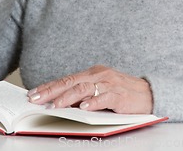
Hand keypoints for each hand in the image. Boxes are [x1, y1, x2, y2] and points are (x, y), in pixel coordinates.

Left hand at [28, 65, 152, 113]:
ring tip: (55, 105)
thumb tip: (59, 104)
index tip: (33, 93)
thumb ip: (82, 96)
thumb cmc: (122, 93)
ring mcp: (109, 83)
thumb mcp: (99, 92)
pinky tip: (83, 108)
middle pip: (71, 81)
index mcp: (92, 73)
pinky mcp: (119, 94)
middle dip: (51, 91)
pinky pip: (104, 97)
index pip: (66, 79)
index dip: (49, 86)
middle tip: (36, 99)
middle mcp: (99, 75)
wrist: (149, 93)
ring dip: (68, 97)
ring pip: (84, 88)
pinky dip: (93, 102)